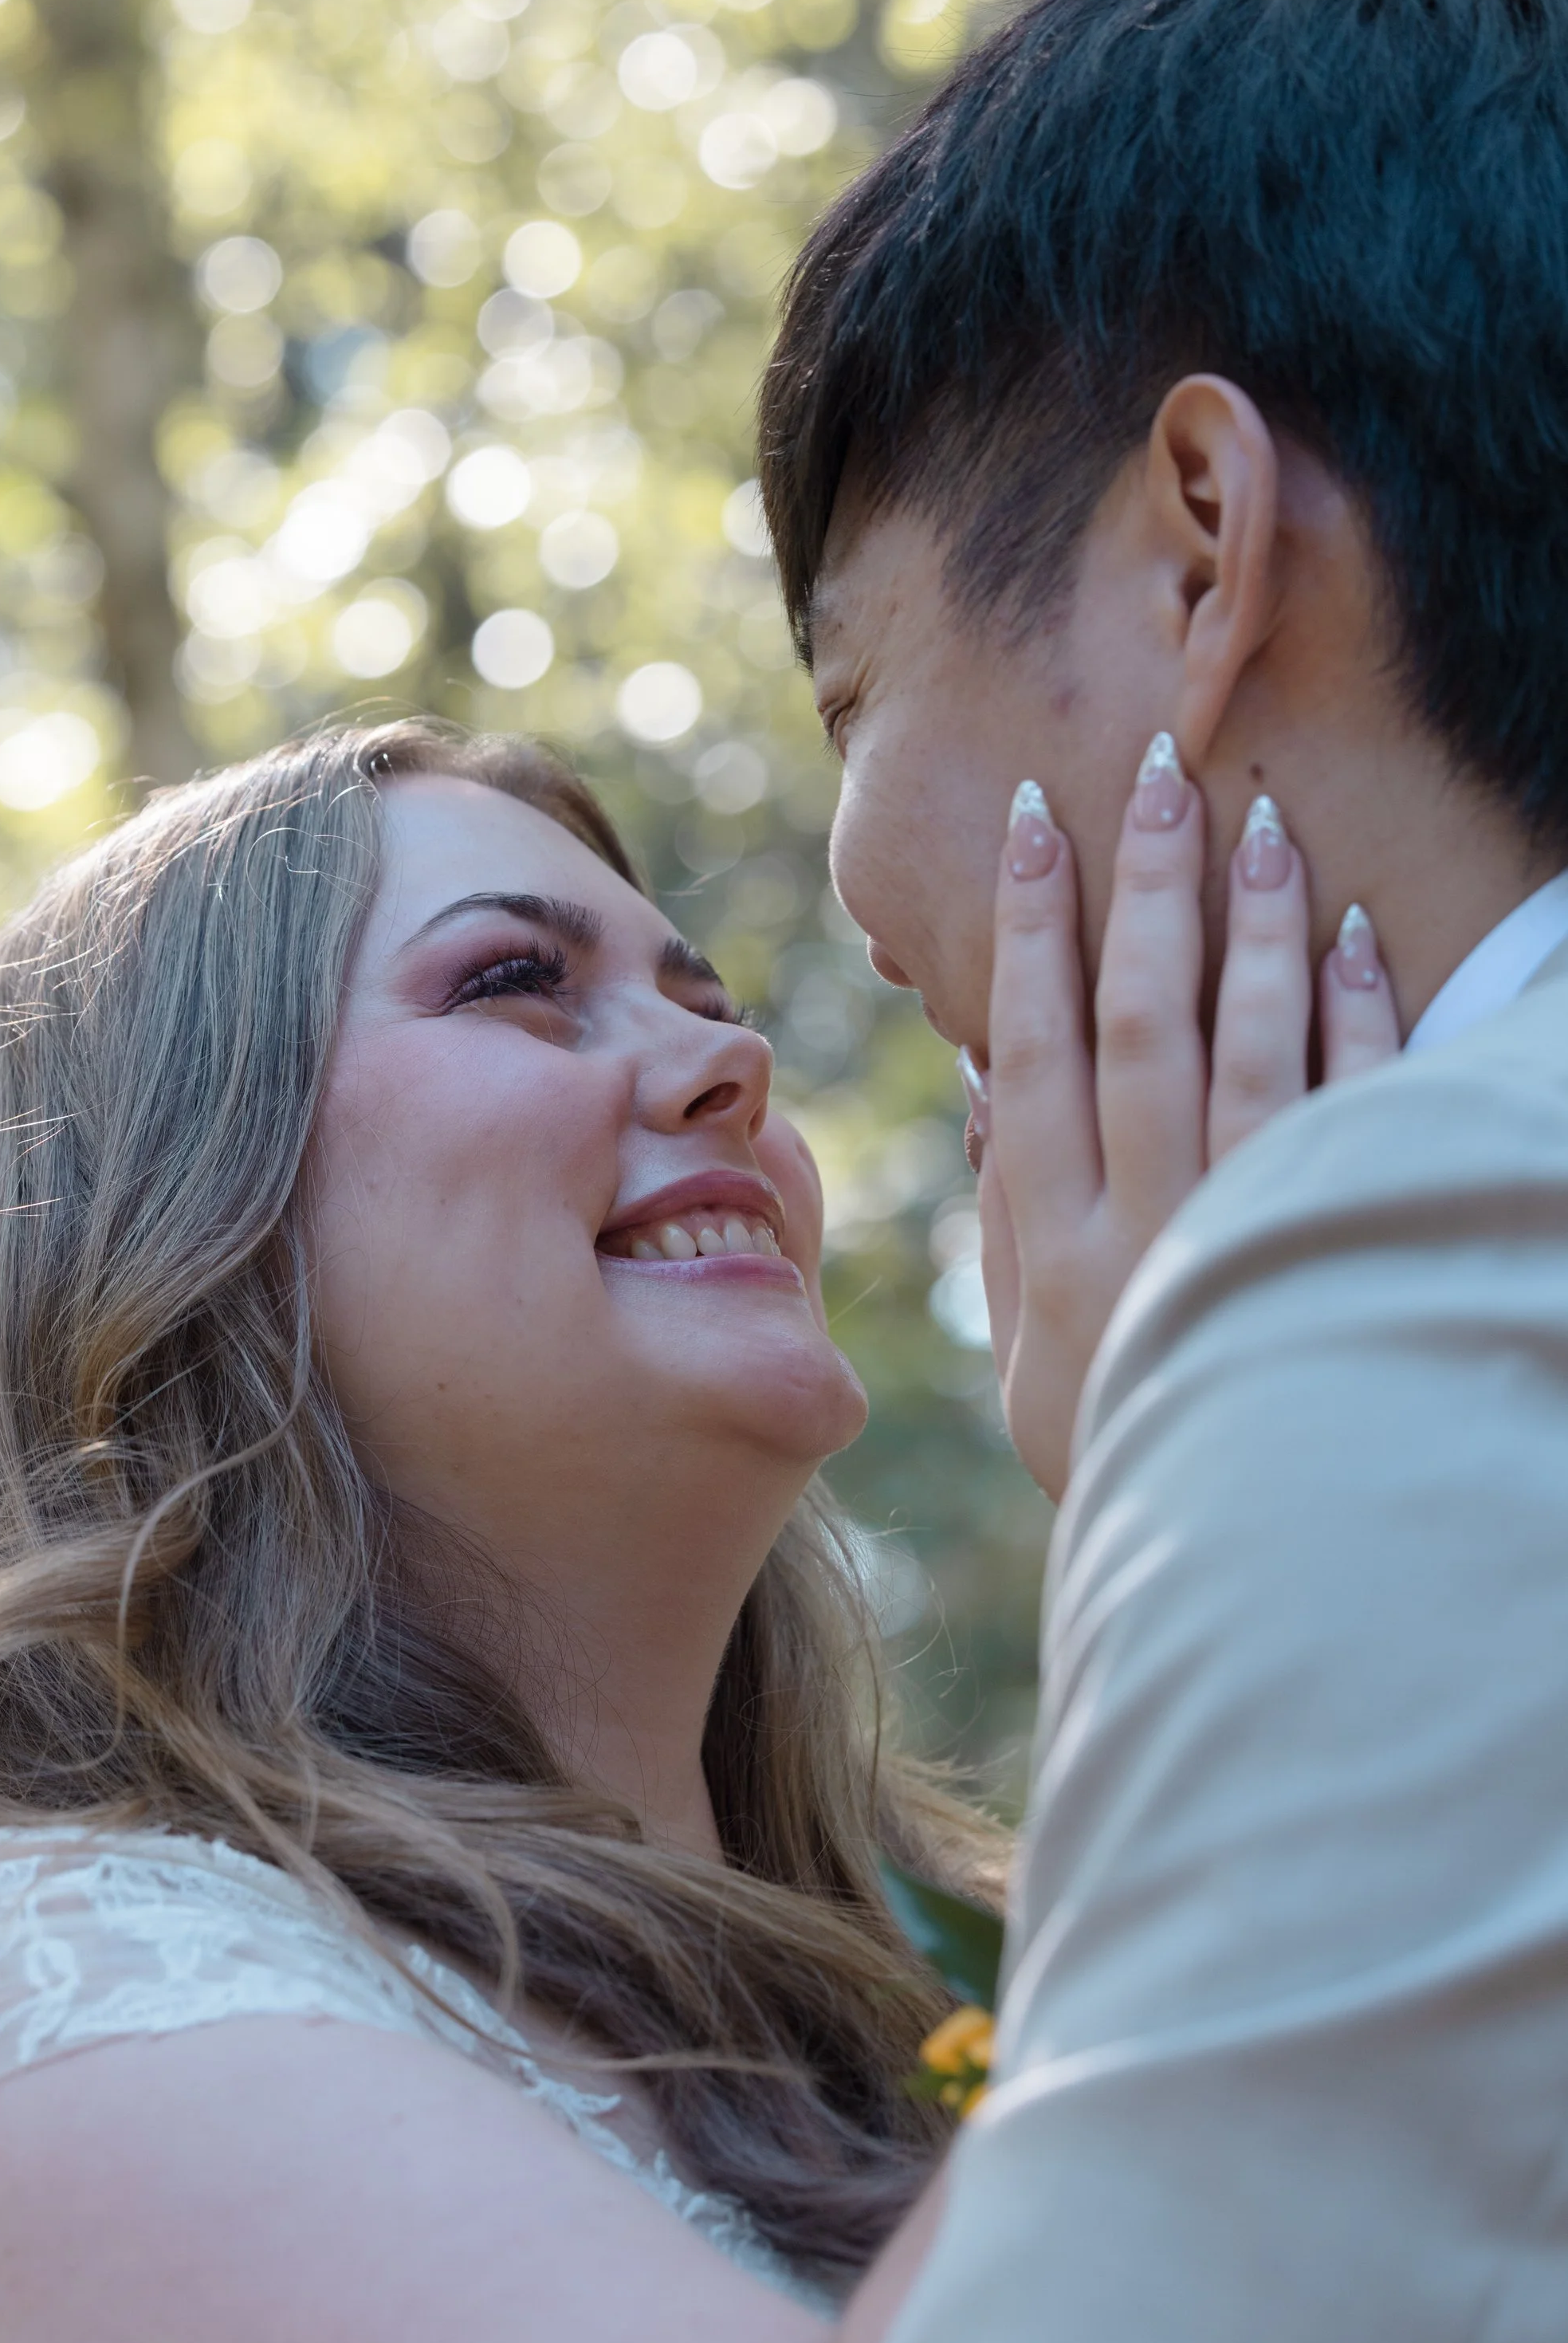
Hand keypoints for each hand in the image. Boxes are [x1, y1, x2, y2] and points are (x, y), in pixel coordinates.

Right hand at [969, 737, 1399, 1500]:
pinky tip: (1354, 942)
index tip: (1036, 826)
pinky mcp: (1336, 1255)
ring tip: (1258, 825)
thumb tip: (987, 1087)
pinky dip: (1355, 1026)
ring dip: (1253, 933)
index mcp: (1054, 1248)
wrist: (1235, 1566)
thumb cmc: (1119, 1449)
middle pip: (1139, 1029)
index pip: (1035, 1055)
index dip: (1033, 935)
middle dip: (1142, 895)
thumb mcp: (1032, 1356)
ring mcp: (1244, 1240)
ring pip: (1249, 1056)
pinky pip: (1351, 1118)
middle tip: (1153, 776)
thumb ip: (1006, 1220)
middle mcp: (1143, 1231)